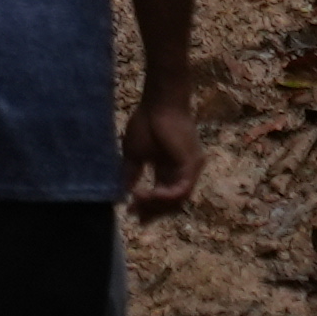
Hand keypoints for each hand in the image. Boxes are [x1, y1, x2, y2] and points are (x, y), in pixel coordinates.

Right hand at [124, 83, 203, 215]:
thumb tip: (124, 193)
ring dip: (156, 204)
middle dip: (152, 211)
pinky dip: (165, 196)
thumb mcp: (134, 154)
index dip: (147, 207)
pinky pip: (181, 190)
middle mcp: (182, 172)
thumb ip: (131, 174)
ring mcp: (189, 170)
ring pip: (177, 201)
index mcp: (169, 170)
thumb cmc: (146, 122)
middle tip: (134, 213)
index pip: (162, 196)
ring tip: (138, 199)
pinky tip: (149, 194)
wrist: (158, 103)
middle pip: (171, 203)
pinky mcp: (192, 165)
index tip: (130, 213)